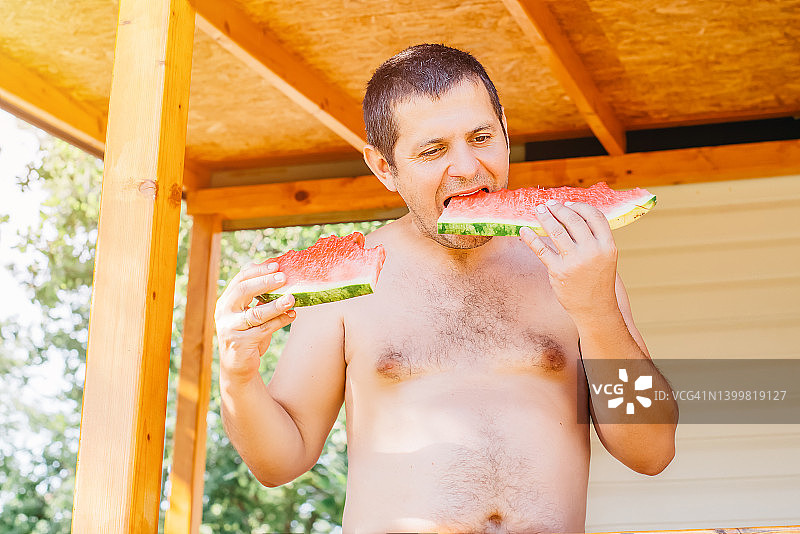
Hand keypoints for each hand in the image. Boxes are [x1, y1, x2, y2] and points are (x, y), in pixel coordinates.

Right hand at [215, 261, 295, 383]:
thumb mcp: (249, 314)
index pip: (240, 279)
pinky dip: (280, 321)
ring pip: (256, 313)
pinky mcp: (240, 343)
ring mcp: (230, 328)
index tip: (276, 265)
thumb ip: (258, 298)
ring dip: (276, 305)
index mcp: (226, 302)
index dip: (258, 271)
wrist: (238, 367)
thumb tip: (276, 274)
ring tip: (292, 298)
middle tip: (283, 277)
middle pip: (243, 291)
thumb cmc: (247, 335)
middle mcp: (224, 313)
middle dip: (265, 282)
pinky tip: (292, 316)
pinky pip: (264, 329)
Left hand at [519, 200, 618, 319]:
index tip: (567, 203)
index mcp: (607, 246)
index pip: (595, 216)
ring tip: (539, 210)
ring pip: (556, 231)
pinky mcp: (558, 271)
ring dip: (545, 217)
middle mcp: (592, 252)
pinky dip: (531, 238)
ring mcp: (574, 262)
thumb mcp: (605, 257)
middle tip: (549, 204)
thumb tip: (573, 214)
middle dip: (559, 209)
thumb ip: (594, 237)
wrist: (595, 308)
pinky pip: (541, 250)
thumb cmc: (598, 279)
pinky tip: (524, 230)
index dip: (580, 206)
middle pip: (573, 220)